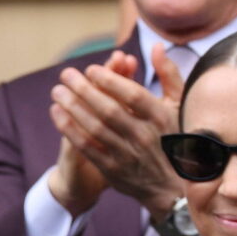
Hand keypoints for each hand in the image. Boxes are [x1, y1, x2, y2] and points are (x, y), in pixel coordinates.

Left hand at [50, 51, 183, 219]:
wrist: (172, 188)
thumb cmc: (175, 139)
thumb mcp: (179, 106)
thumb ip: (169, 75)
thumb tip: (157, 47)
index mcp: (161, 117)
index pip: (133, 95)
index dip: (110, 80)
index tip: (91, 69)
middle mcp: (145, 136)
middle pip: (108, 109)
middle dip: (84, 90)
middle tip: (65, 75)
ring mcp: (127, 154)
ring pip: (94, 128)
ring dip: (72, 107)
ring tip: (57, 92)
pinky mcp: (112, 169)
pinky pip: (87, 147)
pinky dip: (69, 129)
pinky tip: (57, 114)